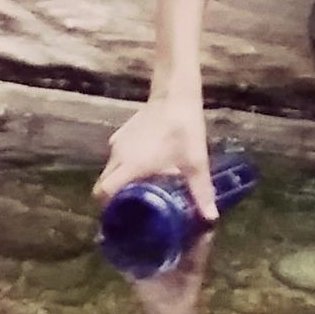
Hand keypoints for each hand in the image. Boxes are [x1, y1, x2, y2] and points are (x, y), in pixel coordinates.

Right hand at [96, 97, 216, 221]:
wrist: (175, 95)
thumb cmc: (183, 130)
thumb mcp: (195, 163)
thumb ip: (200, 191)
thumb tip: (211, 218)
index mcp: (131, 166)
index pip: (104, 191)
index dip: (108, 207)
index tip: (119, 217)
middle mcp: (118, 155)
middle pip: (103, 183)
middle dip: (111, 198)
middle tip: (130, 209)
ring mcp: (118, 142)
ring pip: (109, 169)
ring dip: (118, 181)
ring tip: (137, 190)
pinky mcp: (121, 133)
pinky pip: (116, 155)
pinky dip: (123, 165)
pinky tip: (142, 166)